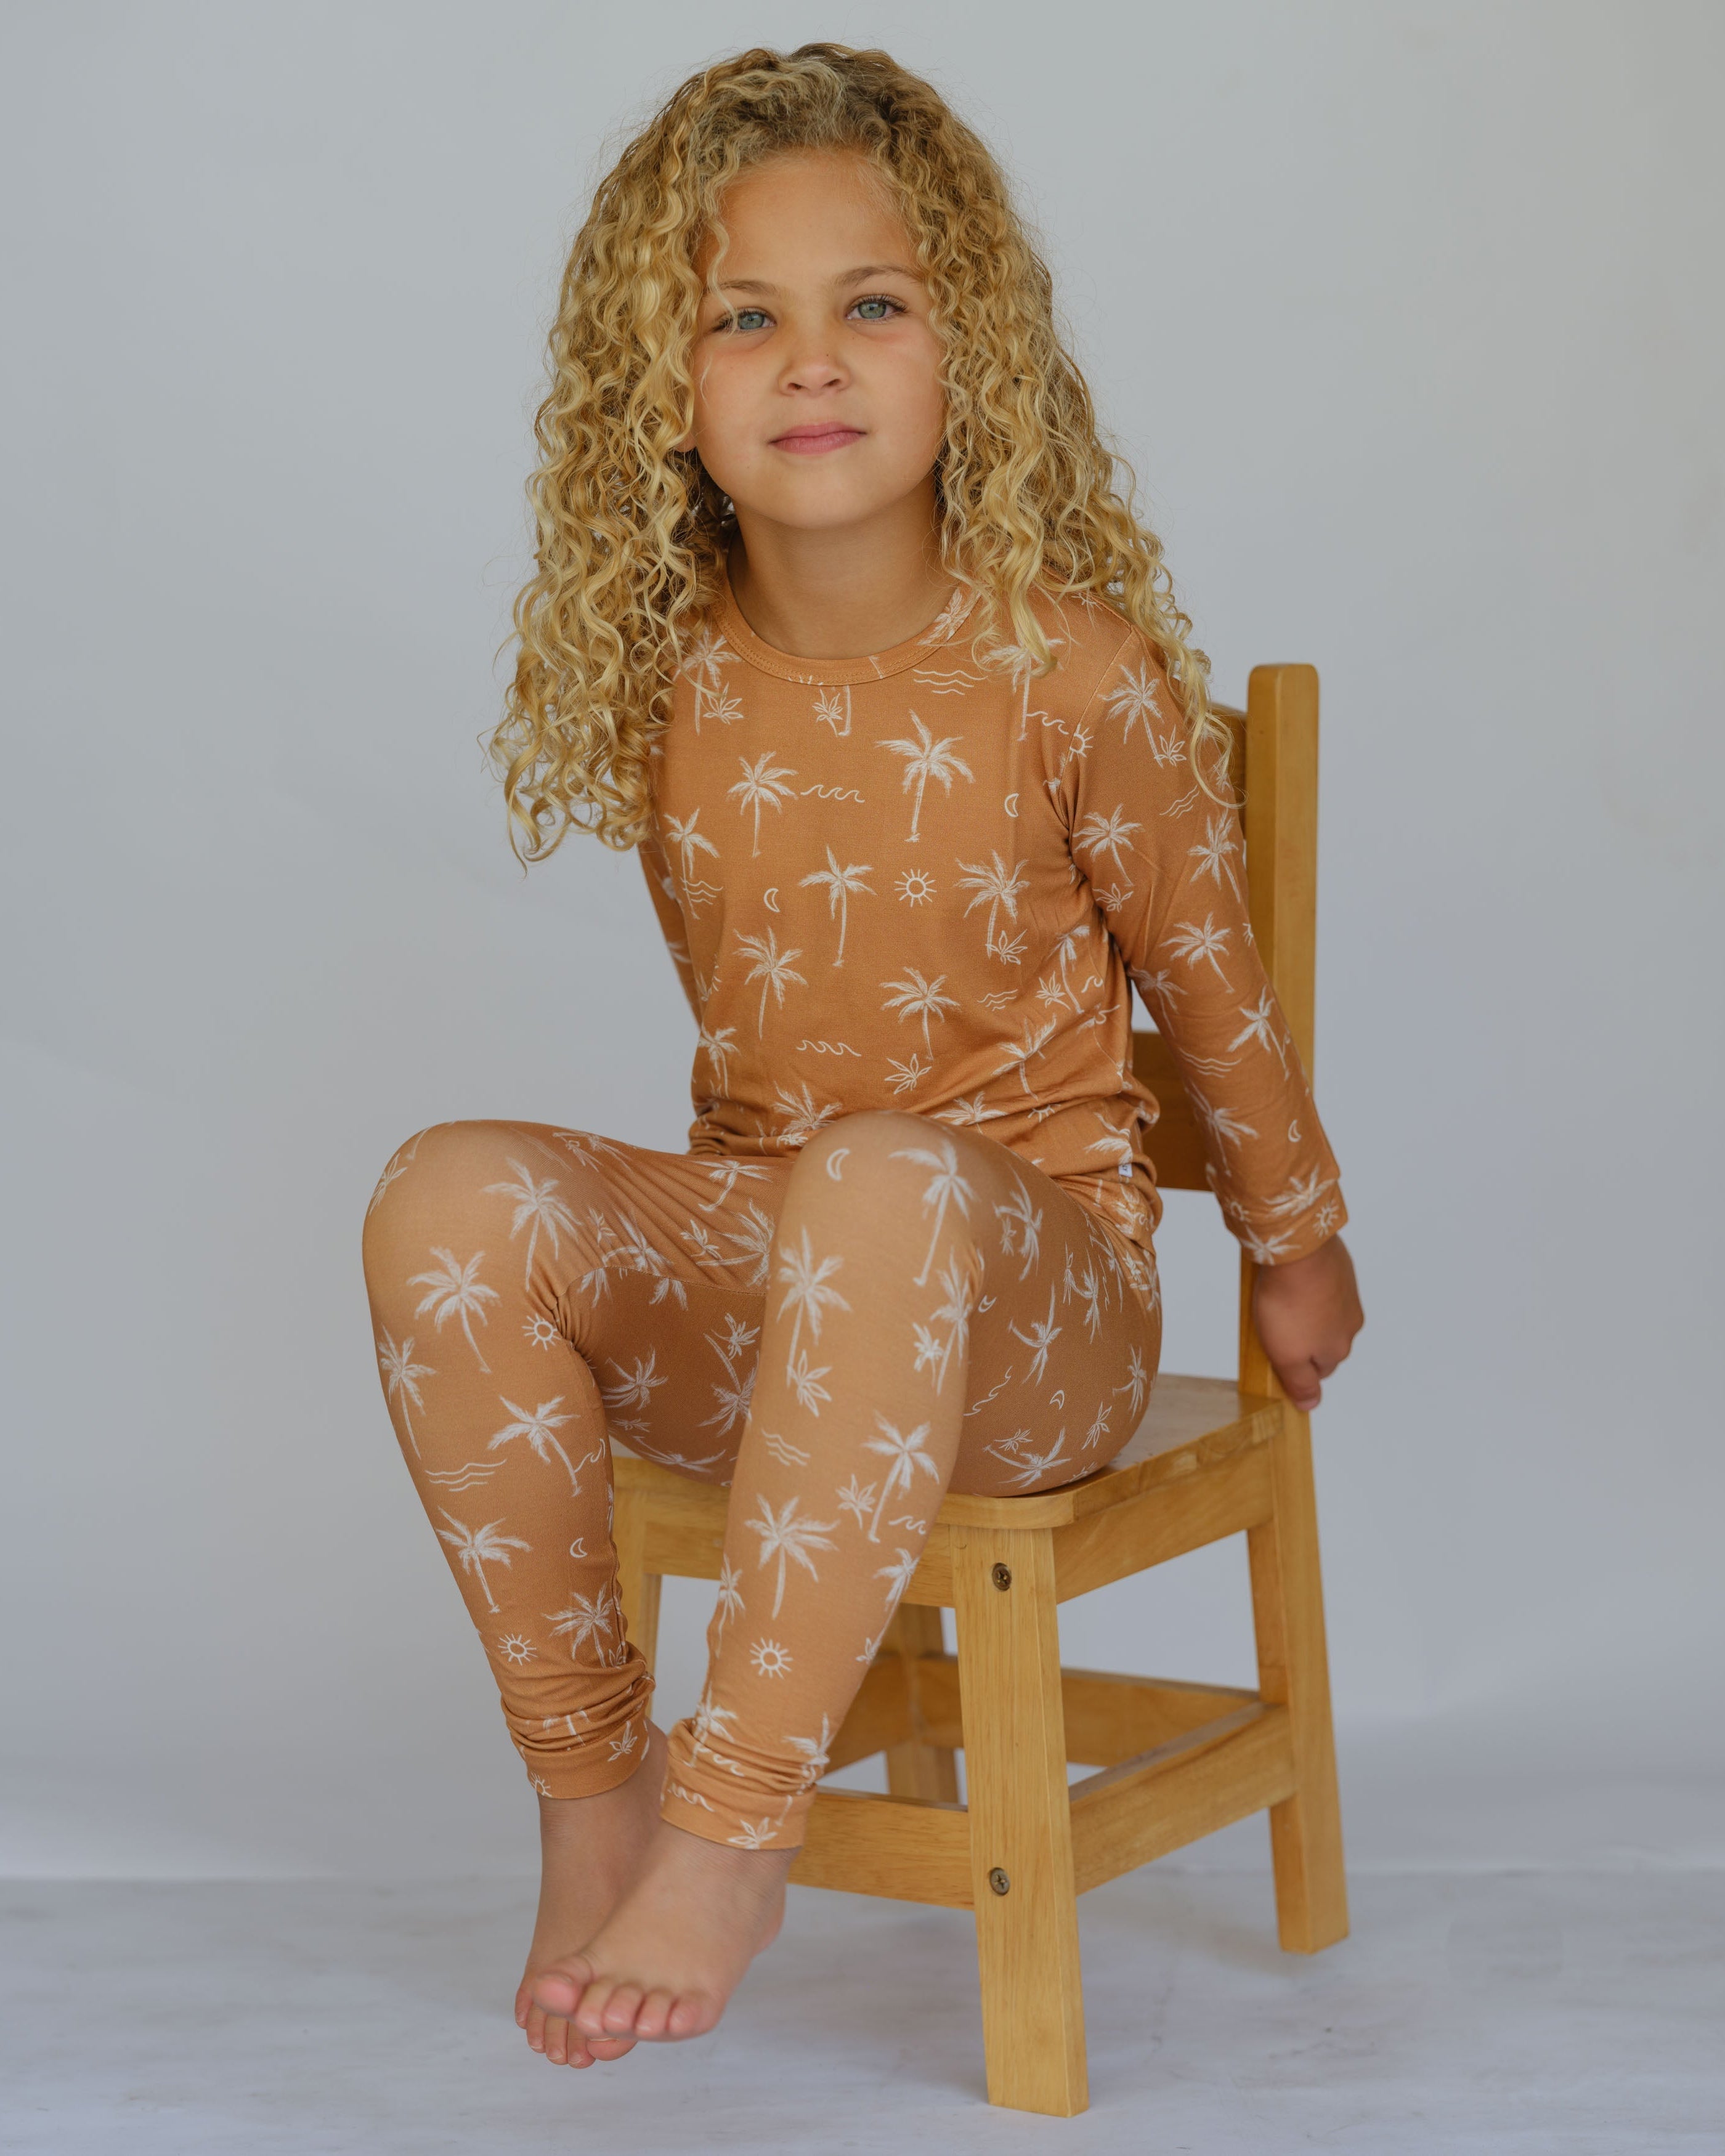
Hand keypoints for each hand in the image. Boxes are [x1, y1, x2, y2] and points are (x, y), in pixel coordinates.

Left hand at [1251, 1234, 1362, 1411]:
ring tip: (1281, 1300)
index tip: (1277, 1351)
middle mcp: (1350, 1324)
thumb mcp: (1286, 1357)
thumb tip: (1310, 1406)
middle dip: (1302, 1337)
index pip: (1319, 1371)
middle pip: (1323, 1342)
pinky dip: (1309, 1288)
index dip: (1295, 1364)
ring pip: (1325, 1313)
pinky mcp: (1341, 1270)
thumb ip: (1300, 1384)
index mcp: (1338, 1349)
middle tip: (1275, 1324)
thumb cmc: (1288, 1304)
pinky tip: (1291, 1280)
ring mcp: (1348, 1295)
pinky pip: (1323, 1287)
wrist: (1298, 1250)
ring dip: (1305, 1311)